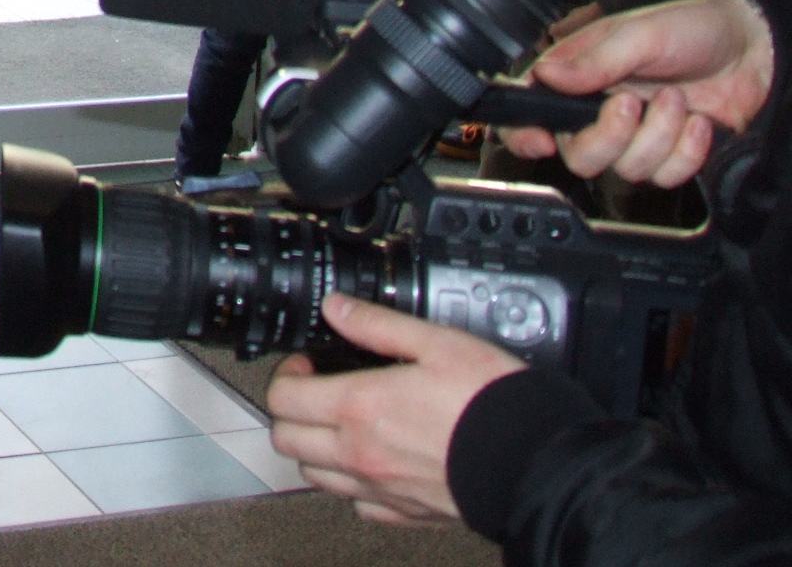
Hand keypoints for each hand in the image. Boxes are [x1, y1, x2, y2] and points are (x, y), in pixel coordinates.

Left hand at [265, 294, 526, 525]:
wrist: (537, 462)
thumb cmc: (492, 403)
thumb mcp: (436, 342)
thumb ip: (377, 325)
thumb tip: (337, 309)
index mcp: (360, 407)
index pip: (283, 399)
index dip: (286, 375)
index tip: (305, 364)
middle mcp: (361, 453)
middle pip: (287, 441)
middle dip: (290, 413)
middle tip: (314, 393)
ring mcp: (380, 487)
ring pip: (315, 476)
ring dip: (315, 449)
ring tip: (339, 426)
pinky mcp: (406, 512)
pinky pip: (358, 505)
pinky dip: (353, 485)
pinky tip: (372, 463)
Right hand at [500, 0, 774, 185]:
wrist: (749, 50)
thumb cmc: (688, 29)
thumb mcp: (639, 34)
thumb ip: (594, 59)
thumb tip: (547, 75)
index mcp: (576, 75)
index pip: (529, 109)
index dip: (523, 133)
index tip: (543, 140)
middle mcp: (597, 110)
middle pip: (579, 156)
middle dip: (610, 137)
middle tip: (633, 103)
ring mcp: (633, 137)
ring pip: (627, 169)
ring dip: (660, 135)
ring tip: (677, 99)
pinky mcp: (667, 155)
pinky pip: (666, 176)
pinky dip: (688, 151)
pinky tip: (697, 122)